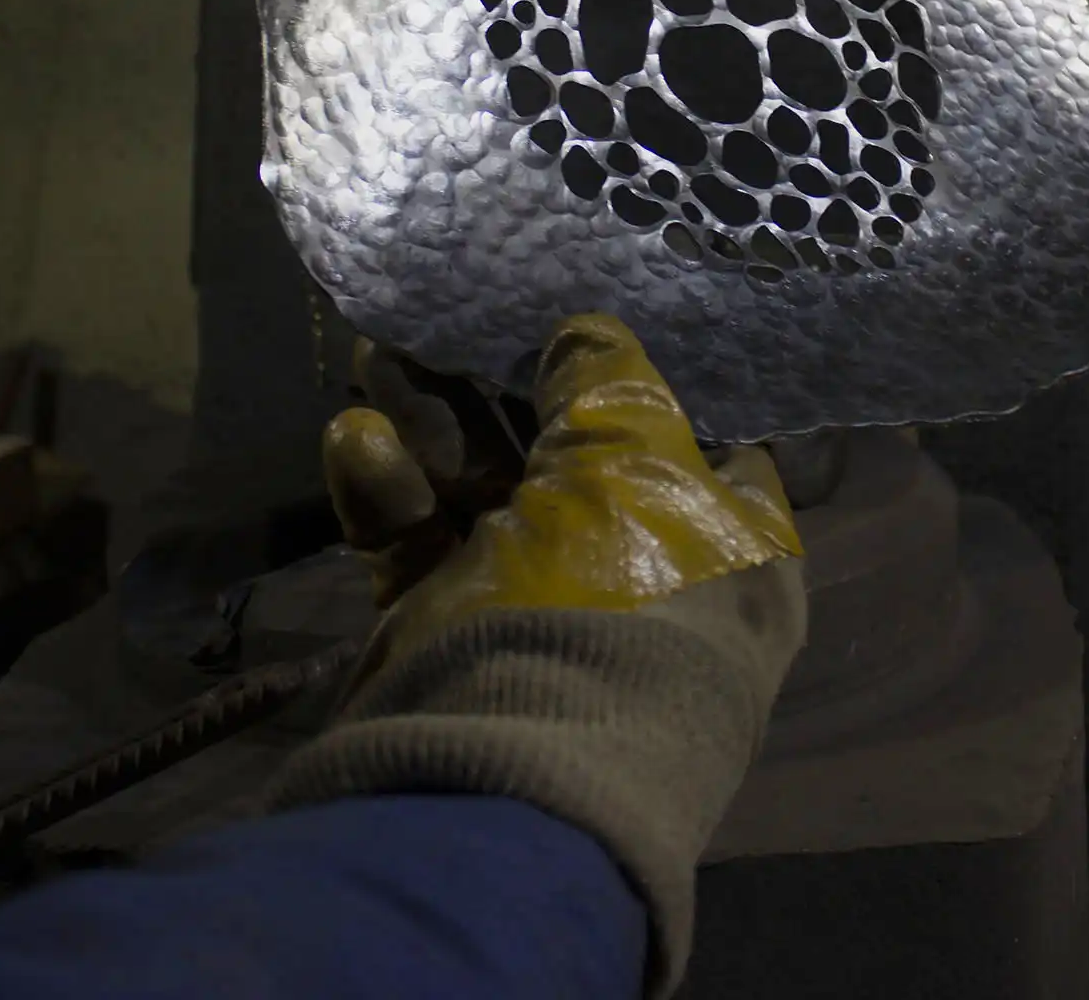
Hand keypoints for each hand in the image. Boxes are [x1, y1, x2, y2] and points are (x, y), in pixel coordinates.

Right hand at [273, 314, 806, 996]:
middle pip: (579, 454)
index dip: (663, 379)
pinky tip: (356, 439)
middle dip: (513, 381)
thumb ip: (612, 389)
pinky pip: (420, 542)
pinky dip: (388, 492)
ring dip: (434, 418)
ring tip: (378, 347)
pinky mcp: (451, 631)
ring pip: (486, 486)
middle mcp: (647, 577)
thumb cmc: (613, 603)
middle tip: (460, 310)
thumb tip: (592, 335)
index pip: (715, 446)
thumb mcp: (630, 471)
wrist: (497, 778)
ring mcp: (543, 607)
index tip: (607, 313)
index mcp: (733, 554)